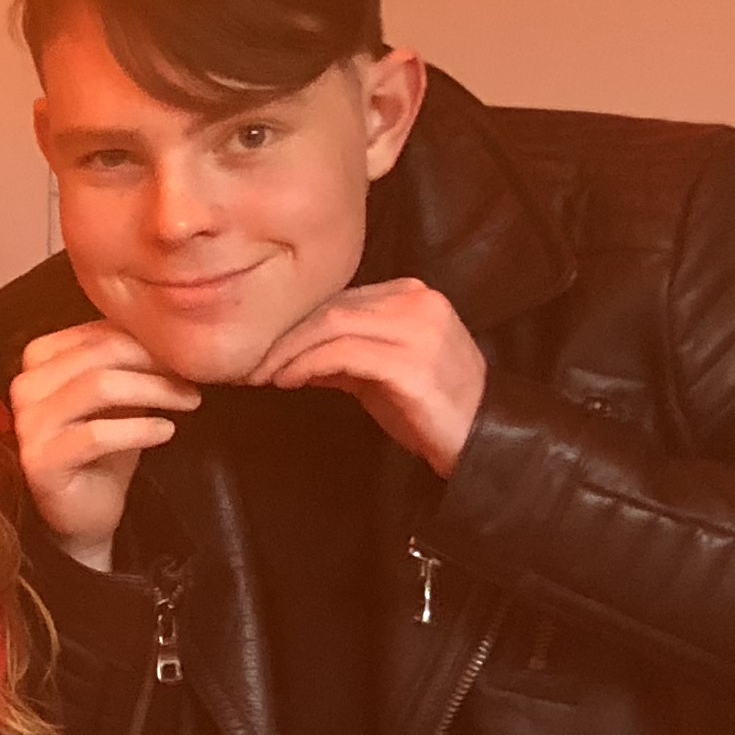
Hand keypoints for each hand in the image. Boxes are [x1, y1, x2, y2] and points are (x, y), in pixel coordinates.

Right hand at [9, 322, 203, 570]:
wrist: (82, 513)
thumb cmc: (103, 449)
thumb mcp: (118, 396)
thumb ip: (129, 362)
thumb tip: (173, 332)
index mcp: (38, 359)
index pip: (98, 332)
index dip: (148, 339)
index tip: (185, 355)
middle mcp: (25, 386)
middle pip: (100, 352)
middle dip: (155, 361)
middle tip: (193, 378)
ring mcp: (28, 424)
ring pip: (99, 386)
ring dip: (155, 390)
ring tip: (190, 401)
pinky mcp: (39, 461)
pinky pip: (97, 434)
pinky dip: (140, 429)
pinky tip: (166, 431)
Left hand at [248, 278, 487, 474]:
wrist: (483, 439)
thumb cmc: (430, 407)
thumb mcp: (380, 372)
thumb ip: (340, 355)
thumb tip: (285, 354)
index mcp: (412, 295)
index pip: (339, 298)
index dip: (295, 323)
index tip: (261, 348)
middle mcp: (418, 302)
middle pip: (331, 308)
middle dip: (284, 336)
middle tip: (251, 362)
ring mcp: (417, 329)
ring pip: (331, 325)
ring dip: (288, 351)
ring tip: (263, 374)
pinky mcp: (411, 362)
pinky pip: (342, 354)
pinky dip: (307, 364)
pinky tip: (288, 382)